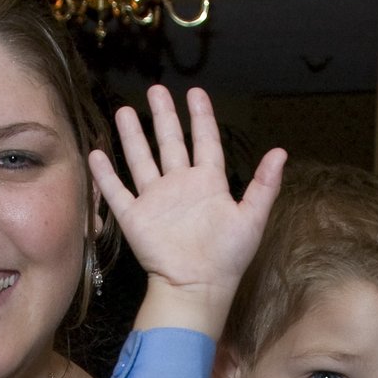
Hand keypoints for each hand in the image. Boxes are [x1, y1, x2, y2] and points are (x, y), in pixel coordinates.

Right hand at [90, 85, 285, 338]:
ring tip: (123, 110)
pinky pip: (118, 193)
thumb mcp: (252, 218)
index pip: (205, 142)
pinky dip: (105, 175)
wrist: (197, 286)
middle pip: (171, 143)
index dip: (201, 117)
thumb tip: (281, 152)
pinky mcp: (136, 218)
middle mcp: (181, 187)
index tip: (196, 94)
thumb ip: (264, 185)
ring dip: (132, 137)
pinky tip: (96, 154)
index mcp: (209, 184)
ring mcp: (156, 201)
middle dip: (163, 117)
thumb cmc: (228, 257)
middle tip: (156, 91)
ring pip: (142, 160)